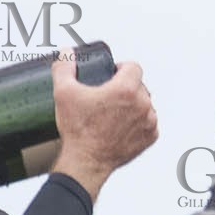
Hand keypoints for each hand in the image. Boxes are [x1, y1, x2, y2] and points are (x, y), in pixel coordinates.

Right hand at [51, 58, 158, 197]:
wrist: (86, 161)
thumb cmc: (78, 130)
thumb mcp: (64, 92)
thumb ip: (64, 67)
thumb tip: (66, 53)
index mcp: (126, 89)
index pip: (133, 66)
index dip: (121, 68)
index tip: (112, 74)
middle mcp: (143, 105)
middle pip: (139, 85)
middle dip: (126, 87)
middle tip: (109, 96)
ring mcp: (149, 122)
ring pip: (146, 104)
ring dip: (134, 104)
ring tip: (115, 111)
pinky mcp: (150, 137)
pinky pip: (149, 122)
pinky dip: (139, 122)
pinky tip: (123, 124)